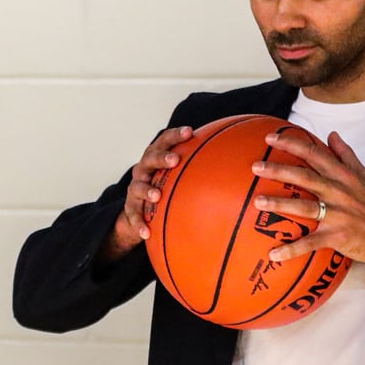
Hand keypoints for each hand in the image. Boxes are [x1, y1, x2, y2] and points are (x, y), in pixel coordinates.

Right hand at [99, 125, 193, 261]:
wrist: (136, 211)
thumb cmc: (162, 188)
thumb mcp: (175, 176)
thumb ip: (196, 168)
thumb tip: (234, 163)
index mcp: (155, 158)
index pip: (163, 141)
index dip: (175, 136)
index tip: (190, 132)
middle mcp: (143, 171)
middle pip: (149, 159)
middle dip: (161, 158)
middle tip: (175, 160)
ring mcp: (134, 189)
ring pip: (137, 187)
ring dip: (147, 190)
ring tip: (157, 196)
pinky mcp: (130, 208)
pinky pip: (133, 216)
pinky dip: (139, 224)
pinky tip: (147, 233)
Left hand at [251, 130, 364, 267]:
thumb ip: (346, 154)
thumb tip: (331, 134)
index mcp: (342, 175)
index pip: (314, 153)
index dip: (291, 144)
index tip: (270, 138)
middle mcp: (338, 191)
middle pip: (305, 177)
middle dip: (279, 170)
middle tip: (256, 167)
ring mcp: (337, 214)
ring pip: (305, 206)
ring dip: (280, 204)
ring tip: (258, 202)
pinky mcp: (337, 236)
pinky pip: (311, 243)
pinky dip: (293, 248)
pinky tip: (274, 254)